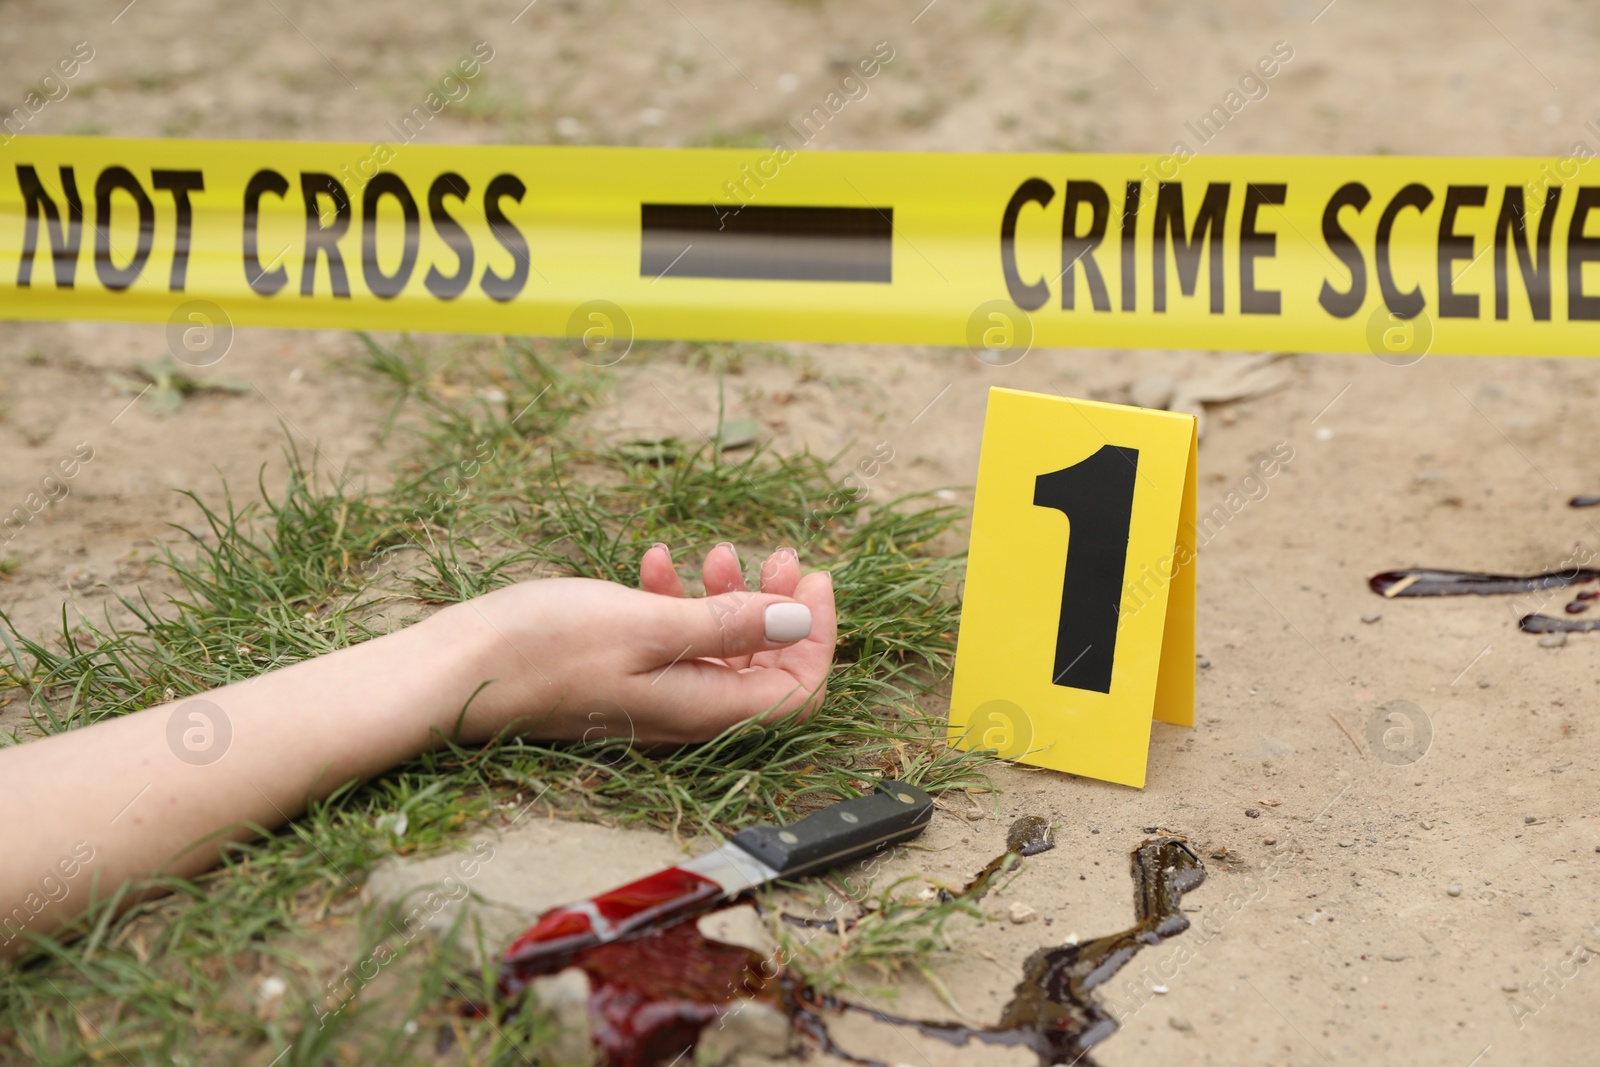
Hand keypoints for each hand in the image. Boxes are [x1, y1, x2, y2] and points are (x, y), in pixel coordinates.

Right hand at [429, 544, 836, 744]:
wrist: (456, 669)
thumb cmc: (546, 647)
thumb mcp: (648, 624)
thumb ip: (729, 626)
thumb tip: (801, 623)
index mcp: (703, 709)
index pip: (797, 691)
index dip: (819, 639)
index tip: (812, 580)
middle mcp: (685, 710)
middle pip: (764, 668)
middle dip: (779, 609)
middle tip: (778, 556)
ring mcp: (651, 694)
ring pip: (718, 647)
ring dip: (728, 597)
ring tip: (713, 551)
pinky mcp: (620, 674)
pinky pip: (671, 640)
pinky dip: (676, 600)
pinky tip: (656, 562)